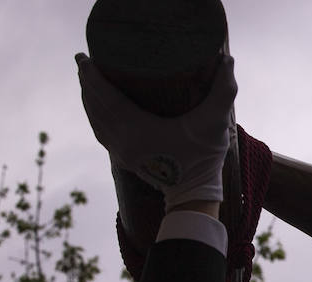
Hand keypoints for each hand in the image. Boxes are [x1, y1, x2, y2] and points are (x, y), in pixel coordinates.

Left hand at [74, 52, 236, 206]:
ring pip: (96, 121)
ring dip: (88, 99)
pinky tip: (96, 109)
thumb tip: (228, 59)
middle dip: (87, 83)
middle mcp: (123, 141)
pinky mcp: (125, 160)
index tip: (84, 56)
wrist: (195, 196)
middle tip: (83, 60)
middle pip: (96, 107)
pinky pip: (101, 133)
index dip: (92, 76)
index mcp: (138, 129)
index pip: (106, 97)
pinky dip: (95, 117)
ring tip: (86, 80)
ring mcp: (122, 153)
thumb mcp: (216, 123)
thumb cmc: (205, 159)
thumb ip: (224, 92)